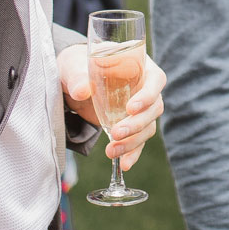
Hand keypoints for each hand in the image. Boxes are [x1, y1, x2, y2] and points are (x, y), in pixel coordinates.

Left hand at [58, 43, 166, 168]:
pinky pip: (138, 141)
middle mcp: (145, 87)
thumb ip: (78, 77)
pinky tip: (124, 164)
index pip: (156, 79)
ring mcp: (139, 109)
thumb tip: (81, 91)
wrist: (73, 81)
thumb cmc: (77, 65)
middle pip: (154, 108)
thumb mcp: (73, 66)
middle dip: (137, 123)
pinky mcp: (130, 125)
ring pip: (147, 127)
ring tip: (111, 151)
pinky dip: (132, 153)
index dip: (148, 95)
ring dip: (133, 141)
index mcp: (139, 66)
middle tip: (116, 133)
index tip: (130, 108)